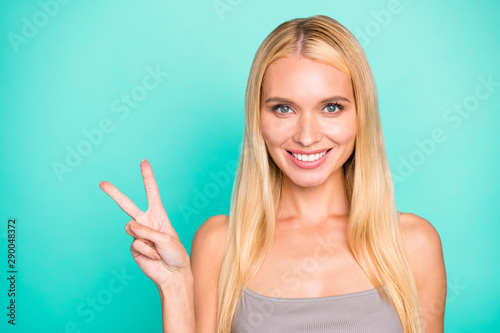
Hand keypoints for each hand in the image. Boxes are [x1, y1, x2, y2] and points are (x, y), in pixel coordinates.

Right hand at [99, 159, 190, 289]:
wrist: (172, 274)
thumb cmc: (175, 253)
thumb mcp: (166, 238)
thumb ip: (147, 231)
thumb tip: (128, 226)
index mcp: (158, 215)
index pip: (152, 192)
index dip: (147, 177)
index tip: (143, 162)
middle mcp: (146, 222)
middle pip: (127, 205)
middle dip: (114, 194)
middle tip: (102, 183)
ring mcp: (138, 234)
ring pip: (132, 228)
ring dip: (147, 239)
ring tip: (158, 248)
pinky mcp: (133, 247)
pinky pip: (135, 243)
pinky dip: (147, 250)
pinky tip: (153, 256)